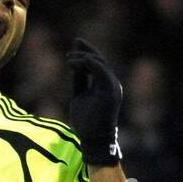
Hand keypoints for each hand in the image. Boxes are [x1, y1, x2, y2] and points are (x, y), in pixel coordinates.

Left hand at [66, 37, 122, 166]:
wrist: (94, 139)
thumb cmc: (86, 121)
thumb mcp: (80, 96)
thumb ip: (80, 81)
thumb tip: (74, 67)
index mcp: (105, 84)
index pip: (97, 64)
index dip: (87, 52)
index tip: (75, 44)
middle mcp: (112, 84)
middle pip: (100, 61)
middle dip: (86, 50)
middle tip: (74, 43)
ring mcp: (112, 87)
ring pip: (101, 65)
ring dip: (84, 58)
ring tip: (70, 59)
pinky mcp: (110, 92)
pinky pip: (103, 73)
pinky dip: (92, 65)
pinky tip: (82, 60)